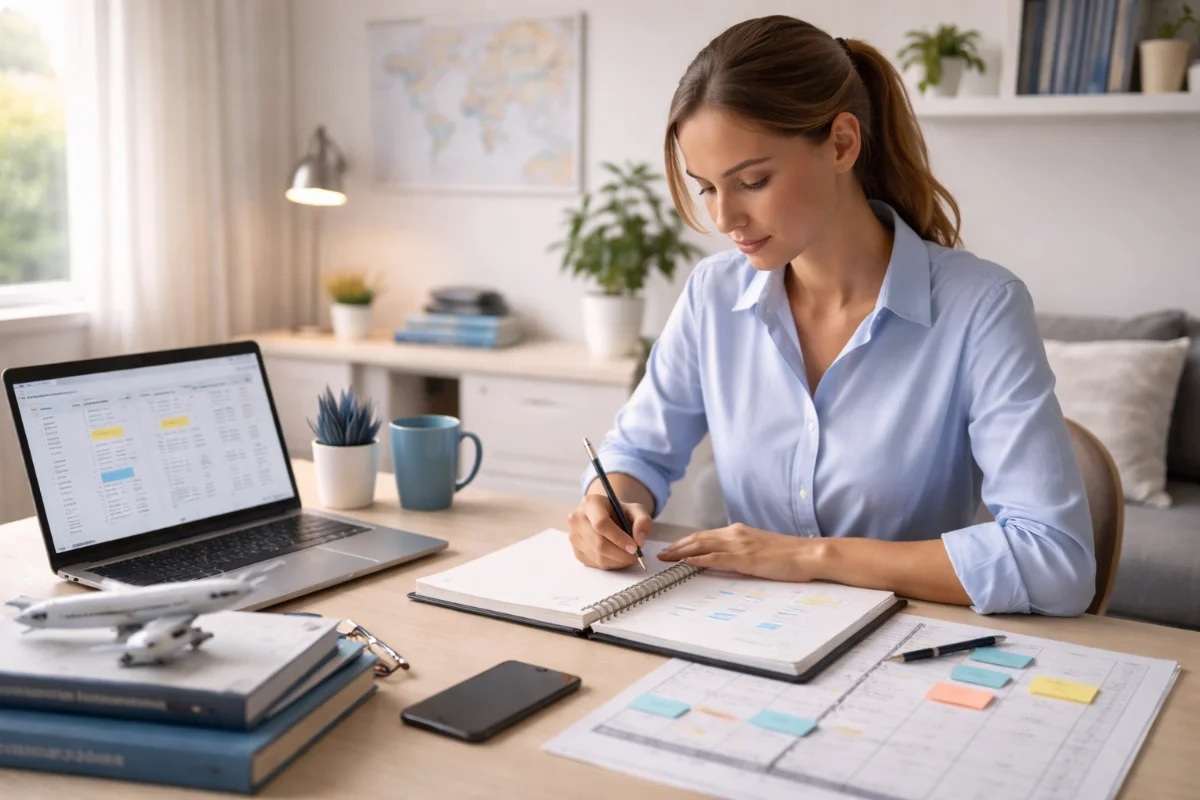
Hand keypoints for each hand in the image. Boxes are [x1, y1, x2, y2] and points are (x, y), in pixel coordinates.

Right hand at [567, 494, 652, 569]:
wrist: (606, 516)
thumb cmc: (620, 513)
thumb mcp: (636, 510)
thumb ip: (643, 521)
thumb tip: (639, 540)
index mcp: (590, 503)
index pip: (601, 523)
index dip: (618, 538)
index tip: (634, 547)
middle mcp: (577, 519)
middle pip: (599, 543)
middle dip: (621, 554)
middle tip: (636, 556)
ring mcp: (574, 536)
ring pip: (598, 556)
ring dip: (618, 561)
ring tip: (629, 556)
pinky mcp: (576, 551)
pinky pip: (595, 564)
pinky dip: (611, 564)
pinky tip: (619, 557)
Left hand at [657, 523, 824, 581]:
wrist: (808, 554)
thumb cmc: (789, 555)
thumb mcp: (761, 549)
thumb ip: (743, 551)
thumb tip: (729, 560)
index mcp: (739, 532)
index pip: (706, 535)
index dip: (686, 541)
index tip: (672, 547)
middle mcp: (736, 534)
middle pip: (699, 538)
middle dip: (678, 545)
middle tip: (661, 553)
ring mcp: (739, 545)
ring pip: (702, 545)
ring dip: (681, 551)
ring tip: (666, 557)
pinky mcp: (744, 558)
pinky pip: (715, 557)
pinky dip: (698, 559)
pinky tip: (685, 562)